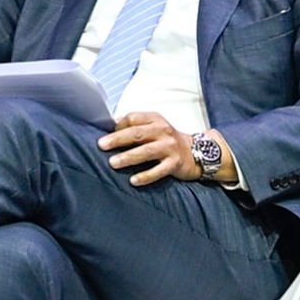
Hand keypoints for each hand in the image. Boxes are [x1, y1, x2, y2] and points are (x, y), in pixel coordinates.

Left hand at [101, 113, 233, 189]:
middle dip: (118, 139)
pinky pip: (159, 170)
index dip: (119, 125)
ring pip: (147, 151)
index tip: (106, 135)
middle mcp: (163, 131)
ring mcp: (170, 147)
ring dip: (128, 157)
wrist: (197, 152)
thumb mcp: (155, 127)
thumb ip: (135, 127)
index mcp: (156, 119)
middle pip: (137, 133)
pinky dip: (146, 176)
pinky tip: (133, 181)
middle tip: (102, 145)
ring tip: (113, 163)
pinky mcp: (175, 164)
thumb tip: (110, 128)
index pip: (134, 118)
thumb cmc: (167, 140)